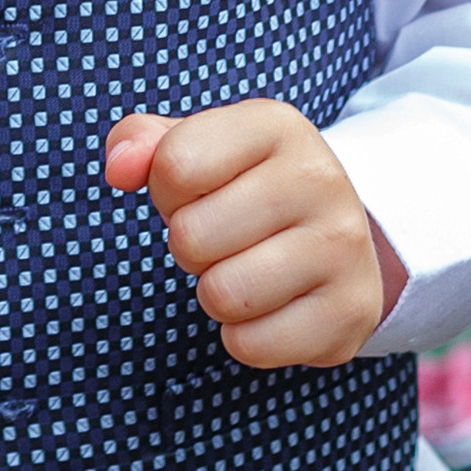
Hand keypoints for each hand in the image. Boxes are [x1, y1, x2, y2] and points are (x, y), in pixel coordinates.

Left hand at [105, 99, 405, 368]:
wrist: (338, 238)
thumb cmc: (246, 190)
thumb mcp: (199, 147)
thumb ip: (141, 142)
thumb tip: (119, 169)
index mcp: (277, 126)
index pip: (173, 167)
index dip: (167, 191)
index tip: (200, 193)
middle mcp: (321, 178)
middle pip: (191, 237)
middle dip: (190, 248)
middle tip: (225, 239)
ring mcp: (344, 246)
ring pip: (223, 294)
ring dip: (216, 294)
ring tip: (246, 270)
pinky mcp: (351, 310)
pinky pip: (252, 344)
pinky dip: (245, 338)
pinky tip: (272, 308)